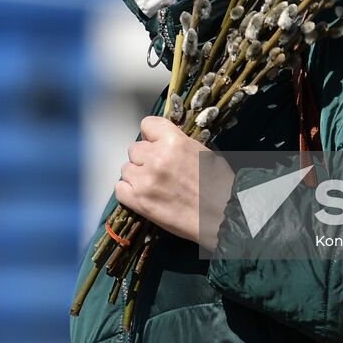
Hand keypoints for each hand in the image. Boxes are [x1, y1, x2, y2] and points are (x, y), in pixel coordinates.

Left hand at [115, 115, 235, 250]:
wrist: (222, 217)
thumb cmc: (218, 185)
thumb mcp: (202, 152)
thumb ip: (178, 144)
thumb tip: (162, 142)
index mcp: (173, 141)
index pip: (147, 125)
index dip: (152, 136)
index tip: (156, 143)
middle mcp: (156, 157)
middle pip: (134, 149)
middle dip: (145, 158)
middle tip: (159, 170)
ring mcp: (145, 180)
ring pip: (126, 169)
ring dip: (137, 175)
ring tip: (154, 185)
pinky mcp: (139, 202)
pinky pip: (120, 188)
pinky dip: (129, 191)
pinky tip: (143, 195)